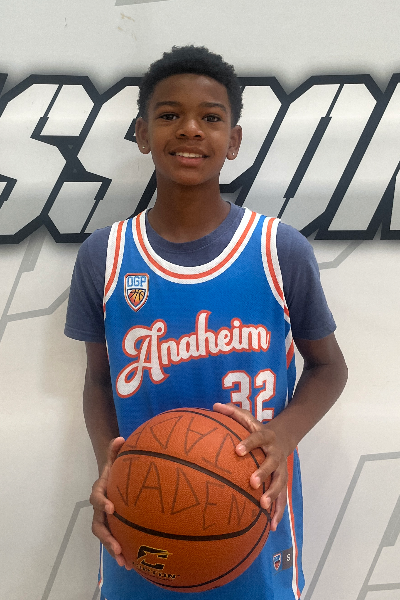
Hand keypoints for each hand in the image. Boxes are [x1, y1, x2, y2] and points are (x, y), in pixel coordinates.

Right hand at [89, 437, 130, 567]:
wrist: (112, 479)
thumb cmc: (116, 469)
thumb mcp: (115, 458)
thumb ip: (115, 449)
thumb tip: (120, 438)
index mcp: (100, 490)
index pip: (97, 497)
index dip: (102, 502)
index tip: (111, 508)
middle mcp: (99, 508)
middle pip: (98, 525)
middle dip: (106, 536)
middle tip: (117, 546)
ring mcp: (104, 519)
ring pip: (104, 536)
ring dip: (113, 549)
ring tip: (124, 561)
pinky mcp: (113, 527)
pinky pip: (114, 540)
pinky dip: (121, 552)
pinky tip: (131, 564)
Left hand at [213, 403, 287, 530]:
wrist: (283, 437)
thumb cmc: (258, 429)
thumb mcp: (248, 419)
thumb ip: (232, 412)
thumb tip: (214, 406)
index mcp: (266, 437)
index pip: (257, 438)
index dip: (248, 443)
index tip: (237, 450)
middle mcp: (275, 454)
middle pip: (271, 464)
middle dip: (263, 473)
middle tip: (252, 482)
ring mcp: (280, 470)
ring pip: (279, 483)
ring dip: (273, 495)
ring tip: (263, 506)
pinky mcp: (281, 482)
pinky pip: (281, 499)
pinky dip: (277, 513)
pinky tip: (271, 527)